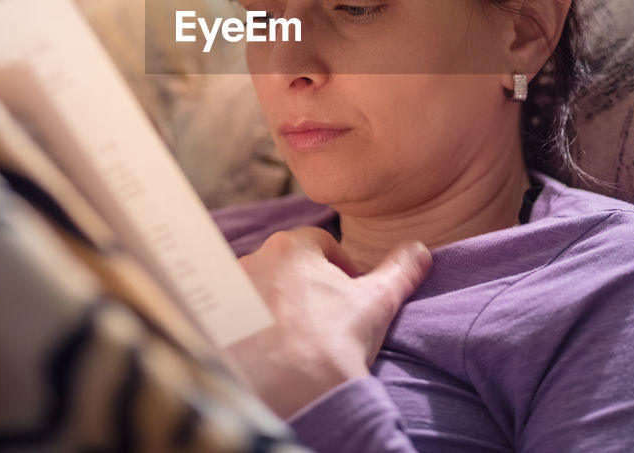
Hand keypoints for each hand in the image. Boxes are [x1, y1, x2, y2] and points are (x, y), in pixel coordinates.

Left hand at [224, 227, 431, 418]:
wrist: (295, 391)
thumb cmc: (336, 340)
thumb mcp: (378, 300)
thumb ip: (400, 269)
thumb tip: (420, 249)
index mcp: (291, 246)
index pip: (320, 242)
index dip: (340, 266)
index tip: (350, 292)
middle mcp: (252, 259)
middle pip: (287, 264)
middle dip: (306, 284)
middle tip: (325, 317)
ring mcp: (227, 292)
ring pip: (259, 289)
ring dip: (275, 304)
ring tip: (297, 336)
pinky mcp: (213, 323)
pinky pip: (234, 317)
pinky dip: (250, 328)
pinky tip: (270, 349)